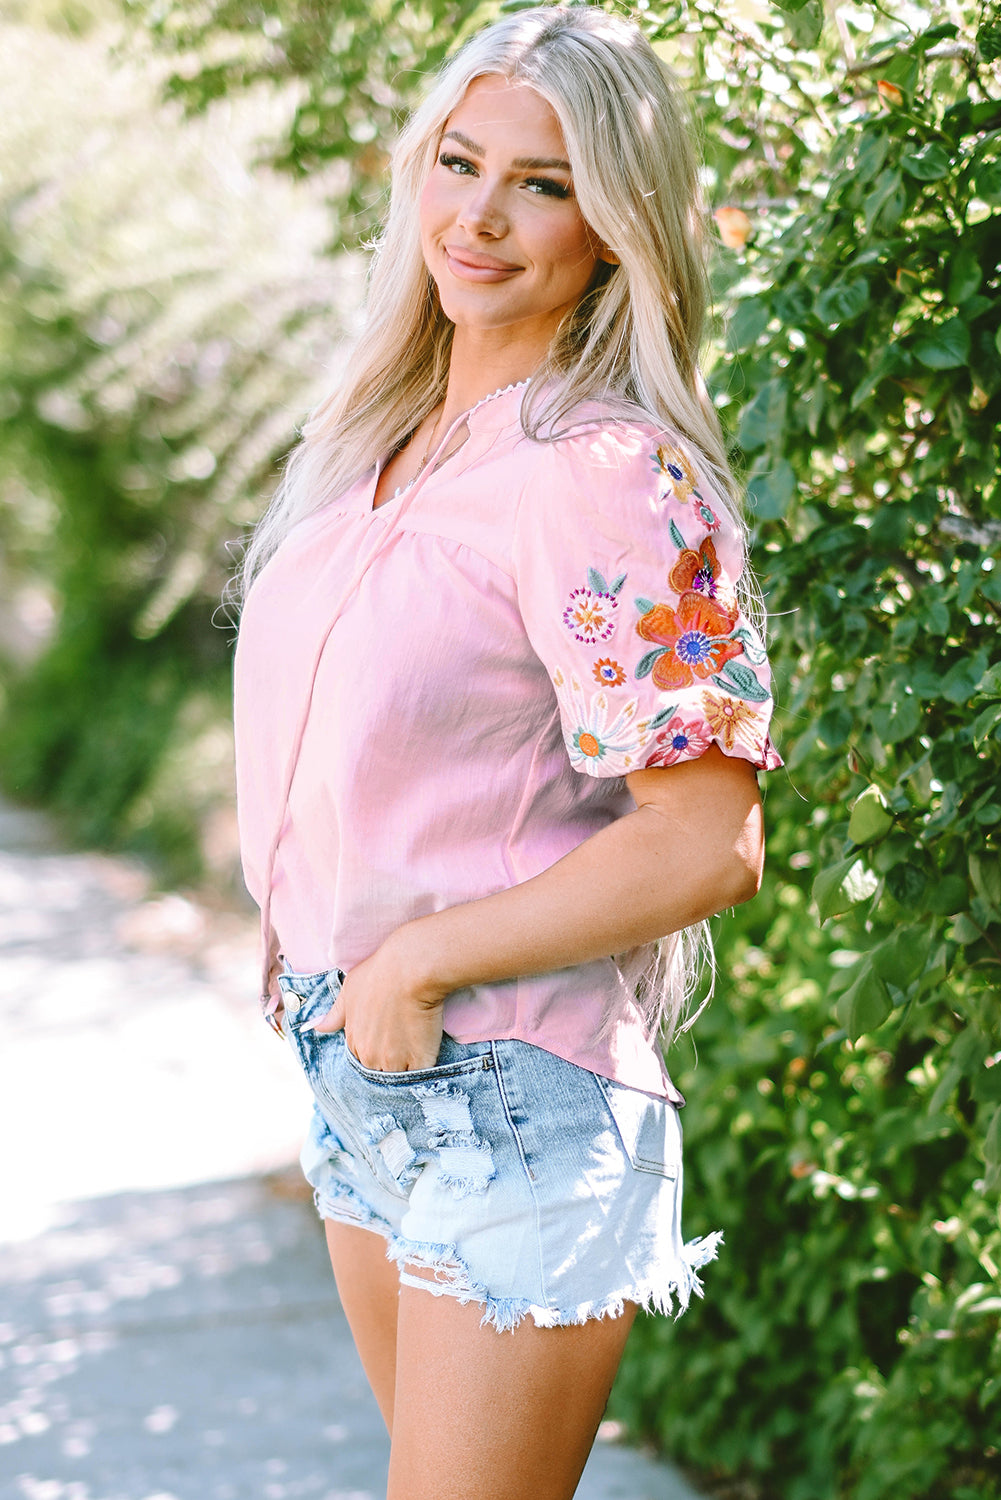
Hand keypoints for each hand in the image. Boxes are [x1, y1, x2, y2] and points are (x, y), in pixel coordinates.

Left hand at [306, 924, 446, 1071]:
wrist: (409, 970)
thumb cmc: (379, 973)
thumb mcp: (349, 990)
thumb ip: (334, 1014)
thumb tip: (314, 1027)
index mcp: (354, 1041)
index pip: (360, 1060)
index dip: (374, 1052)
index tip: (386, 1041)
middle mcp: (370, 1056)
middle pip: (379, 1073)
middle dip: (388, 1066)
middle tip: (403, 1048)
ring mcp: (394, 1062)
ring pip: (398, 1079)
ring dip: (406, 1071)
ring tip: (417, 1055)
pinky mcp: (418, 1061)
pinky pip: (420, 1078)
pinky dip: (424, 1074)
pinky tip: (429, 1062)